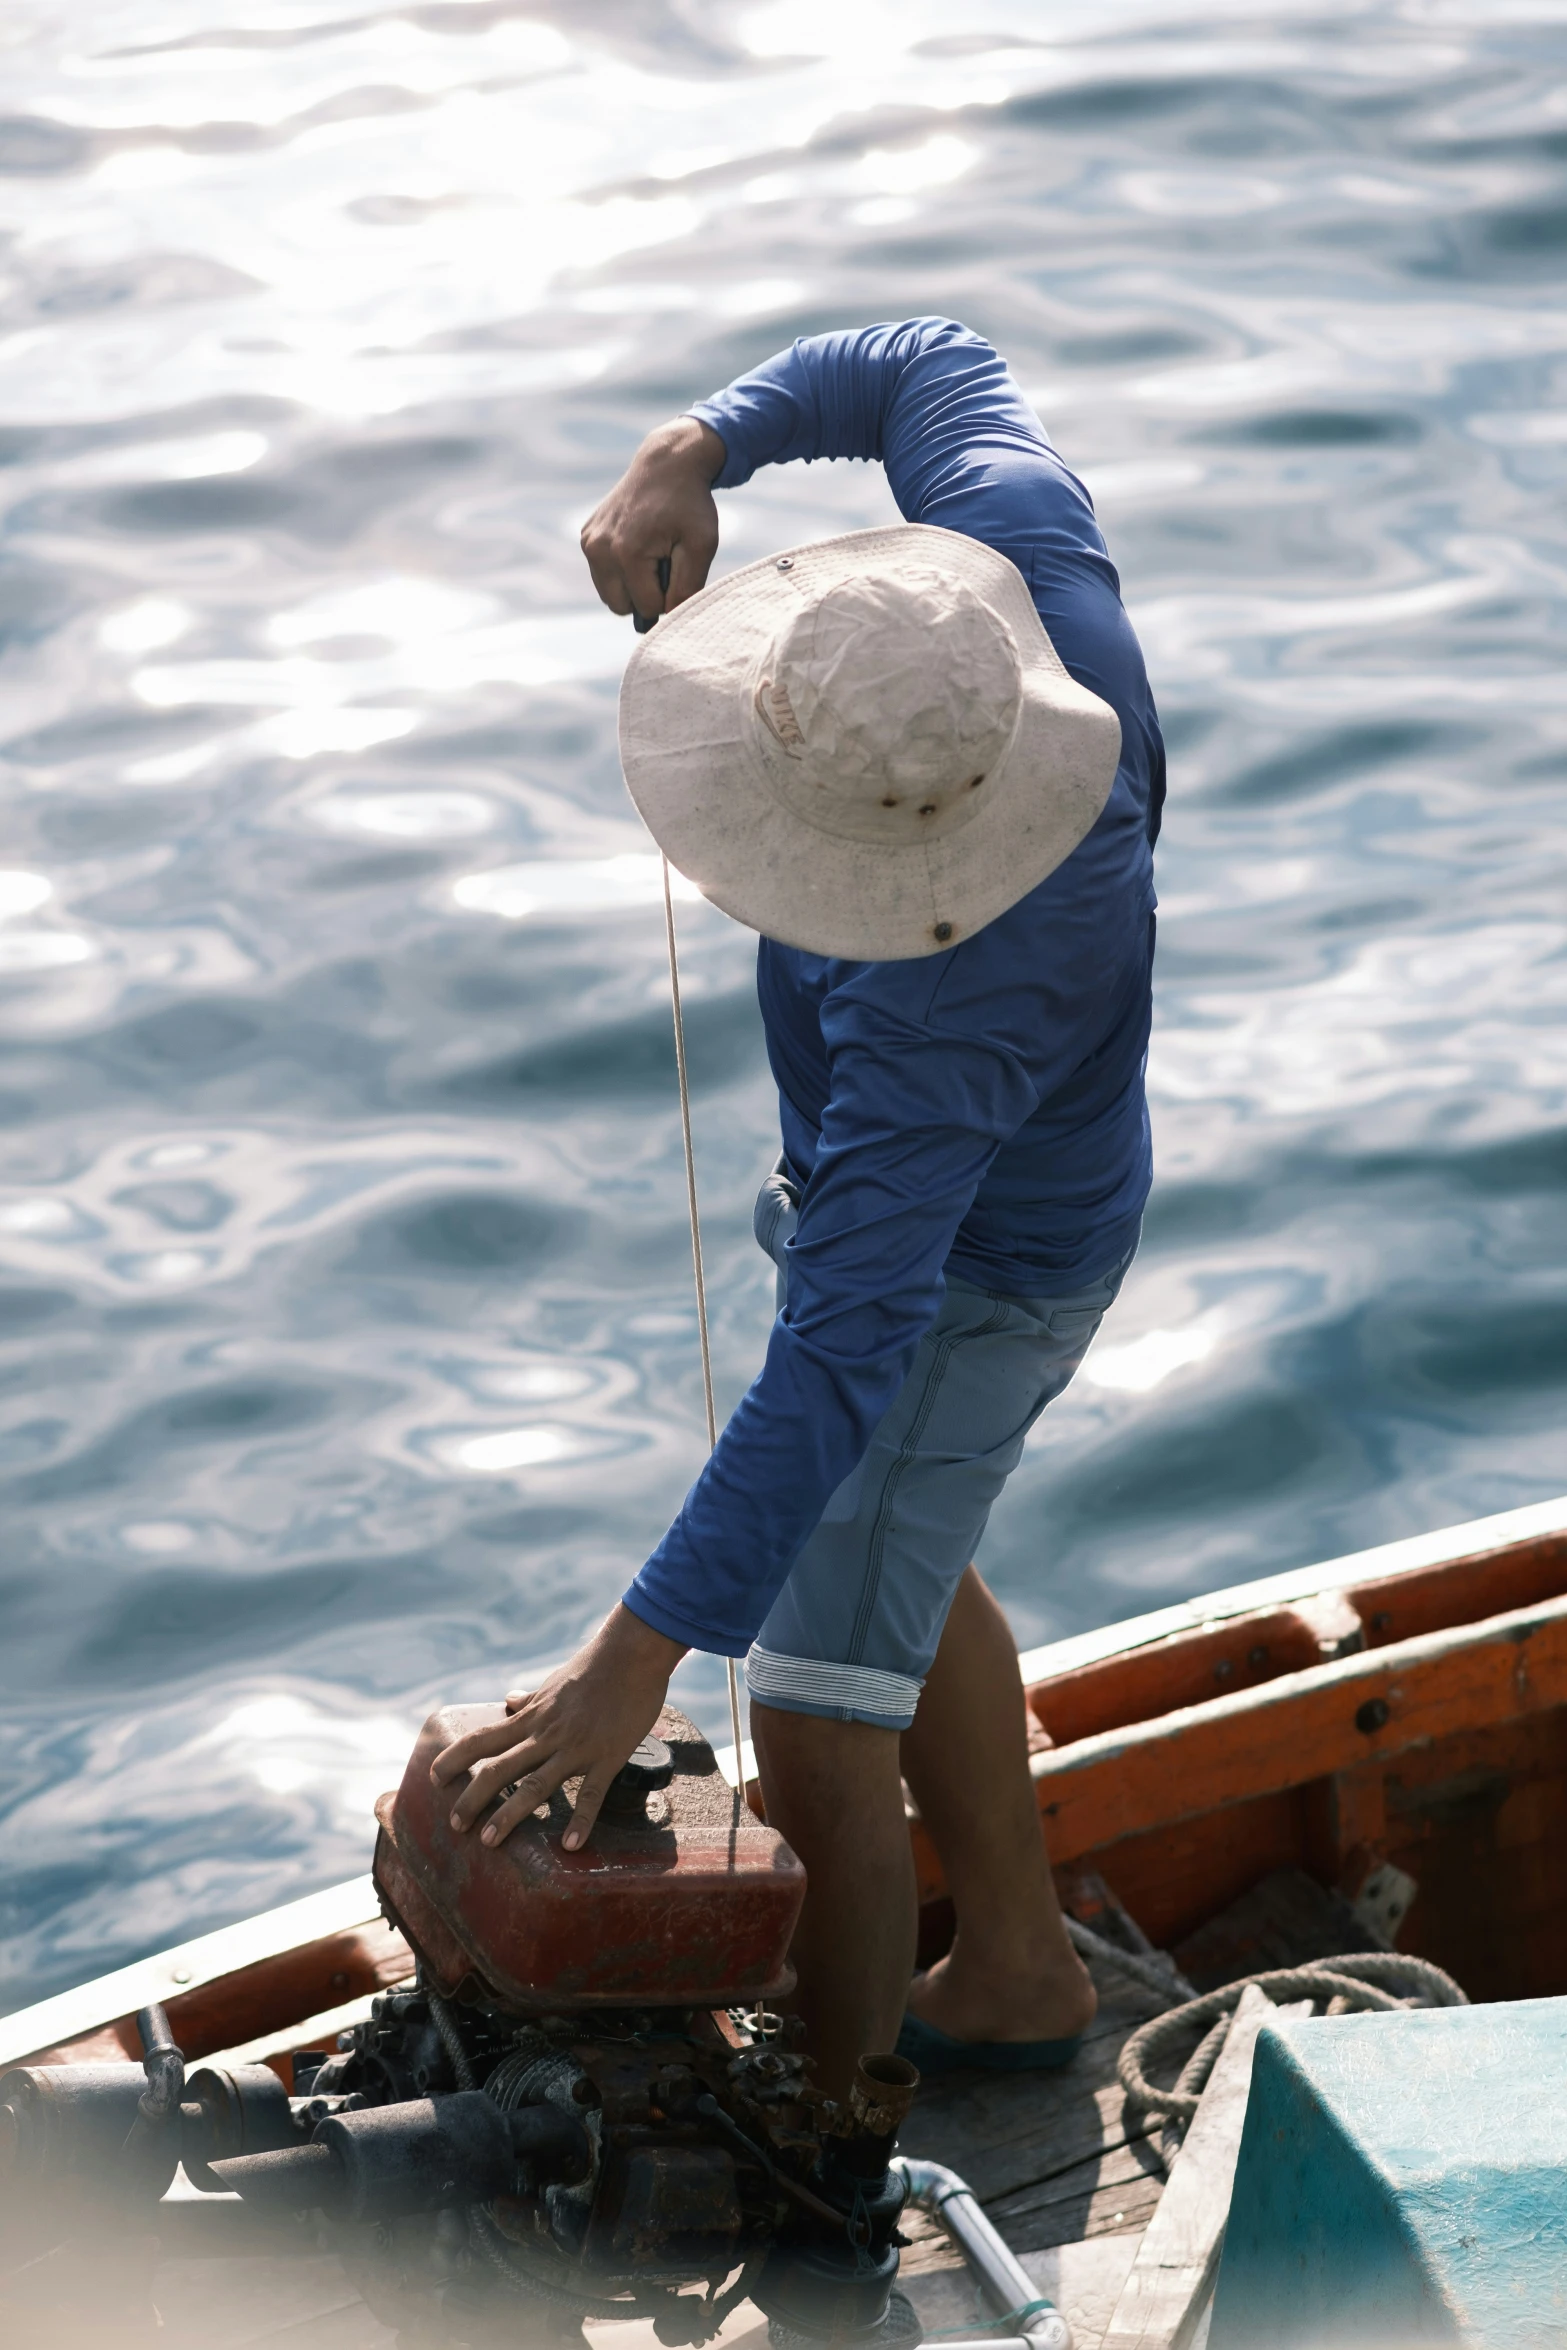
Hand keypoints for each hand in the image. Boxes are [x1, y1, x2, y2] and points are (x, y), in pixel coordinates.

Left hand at [430, 1604, 687, 1850]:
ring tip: (489, 1841)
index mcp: (532, 1717)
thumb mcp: (554, 1683)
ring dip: (509, 1815)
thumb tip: (509, 1699)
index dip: (454, 1759)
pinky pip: (591, 1793)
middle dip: (472, 1798)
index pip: (482, 1739)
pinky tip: (571, 1845)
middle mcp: (546, 1734)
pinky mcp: (607, 1757)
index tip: (433, 1778)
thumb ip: (531, 1699)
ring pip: (535, 1785)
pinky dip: (581, 1820)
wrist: (632, 1653)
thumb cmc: (594, 1666)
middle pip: (499, 1769)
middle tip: (454, 1825)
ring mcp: (576, 1748)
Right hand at [580, 417, 725, 623]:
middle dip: (646, 594)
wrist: (667, 463)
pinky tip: (637, 542)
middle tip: (664, 561)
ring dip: (632, 585)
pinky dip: (621, 569)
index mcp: (627, 553)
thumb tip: (667, 618)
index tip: (678, 567)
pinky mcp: (586, 536)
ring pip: (609, 595)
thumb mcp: (702, 546)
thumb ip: (687, 588)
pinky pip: (603, 574)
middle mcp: (600, 549)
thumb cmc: (690, 505)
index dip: (669, 595)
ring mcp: (589, 542)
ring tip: (650, 553)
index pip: (648, 608)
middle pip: (621, 607)